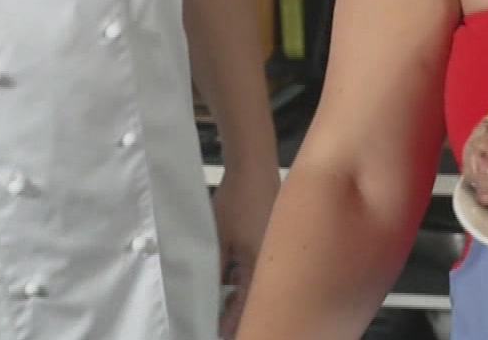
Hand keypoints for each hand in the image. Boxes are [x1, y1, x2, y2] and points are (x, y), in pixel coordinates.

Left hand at [211, 158, 280, 337]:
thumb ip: (215, 268)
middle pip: (257, 294)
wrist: (253, 164)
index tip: (219, 330)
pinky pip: (264, 262)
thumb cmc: (237, 199)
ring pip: (261, 278)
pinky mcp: (276, 234)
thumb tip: (210, 294)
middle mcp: (276, 259)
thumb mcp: (218, 238)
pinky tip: (235, 272)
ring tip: (225, 298)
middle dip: (239, 307)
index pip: (248, 304)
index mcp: (263, 264)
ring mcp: (277, 246)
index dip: (232, 320)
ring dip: (245, 289)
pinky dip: (250, 271)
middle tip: (220, 318)